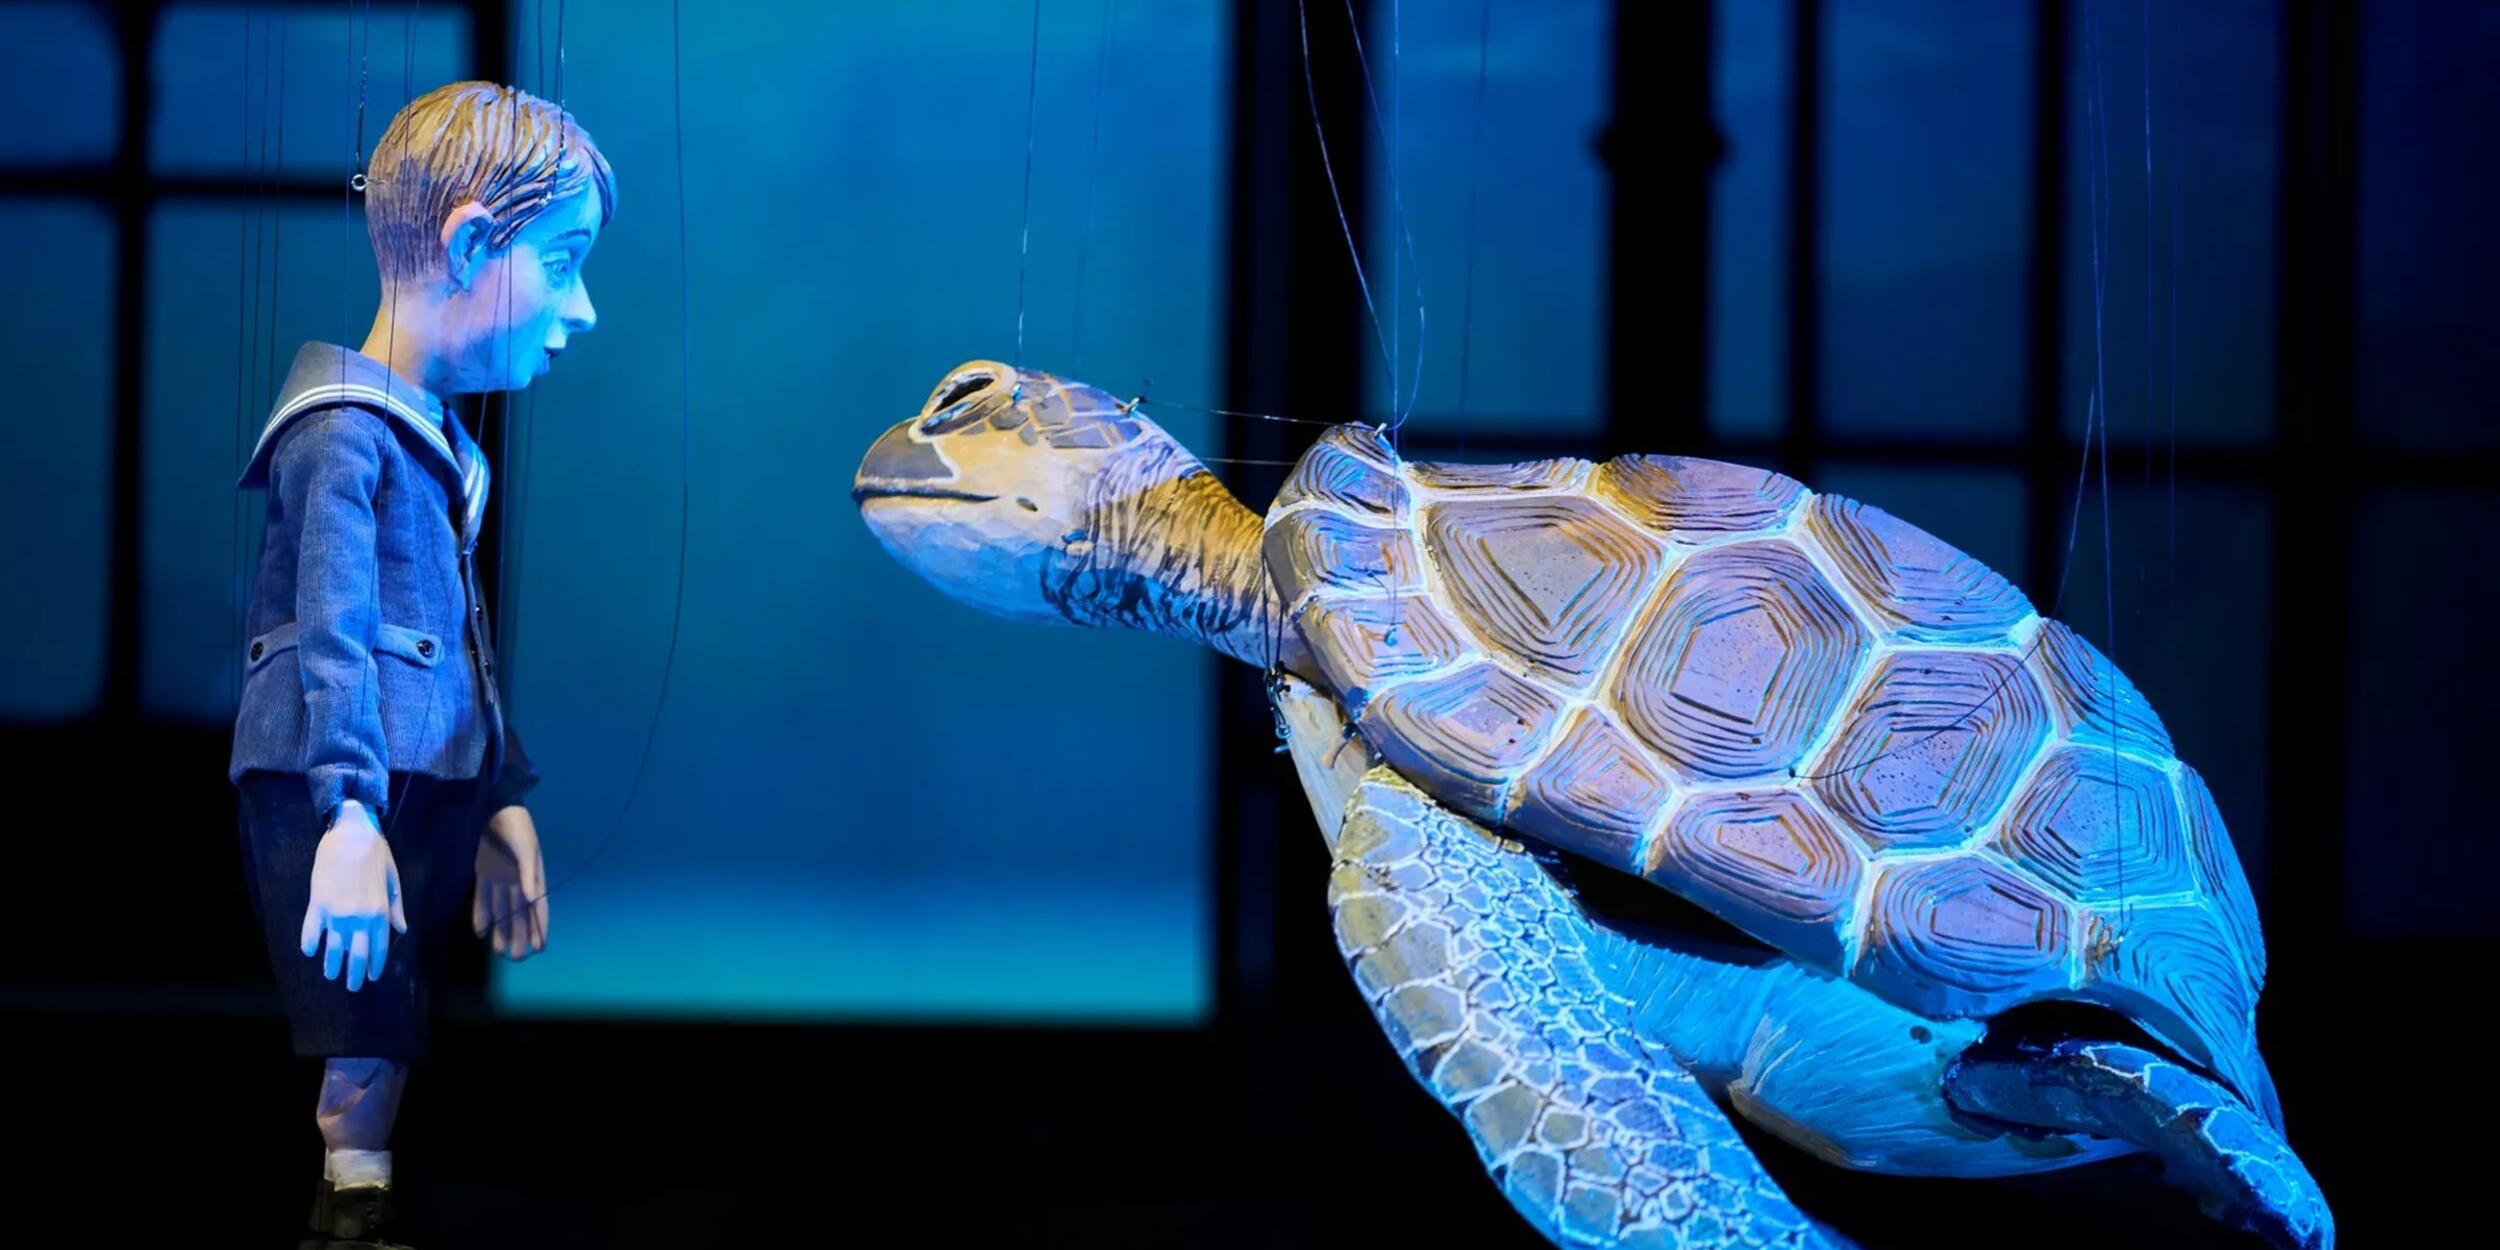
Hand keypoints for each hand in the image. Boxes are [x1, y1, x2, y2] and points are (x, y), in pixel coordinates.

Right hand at [299, 800, 406, 991]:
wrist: (351, 834)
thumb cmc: (376, 854)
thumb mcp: (393, 881)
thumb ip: (395, 909)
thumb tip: (401, 931)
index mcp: (380, 912)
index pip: (379, 947)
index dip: (376, 965)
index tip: (372, 978)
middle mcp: (359, 918)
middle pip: (357, 954)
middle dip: (355, 974)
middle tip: (352, 987)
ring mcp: (336, 912)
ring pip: (333, 947)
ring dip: (332, 964)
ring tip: (330, 975)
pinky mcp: (317, 903)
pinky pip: (311, 930)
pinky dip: (309, 942)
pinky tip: (309, 952)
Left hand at [473, 804, 548, 959]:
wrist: (493, 804)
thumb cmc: (515, 823)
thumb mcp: (525, 845)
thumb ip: (528, 872)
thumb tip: (533, 898)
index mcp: (533, 874)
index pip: (538, 906)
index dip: (541, 926)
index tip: (541, 948)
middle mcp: (518, 880)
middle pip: (520, 913)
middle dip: (520, 935)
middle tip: (518, 958)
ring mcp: (500, 877)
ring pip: (503, 910)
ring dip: (503, 930)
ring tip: (501, 952)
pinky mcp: (483, 873)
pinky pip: (484, 899)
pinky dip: (483, 915)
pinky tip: (481, 932)